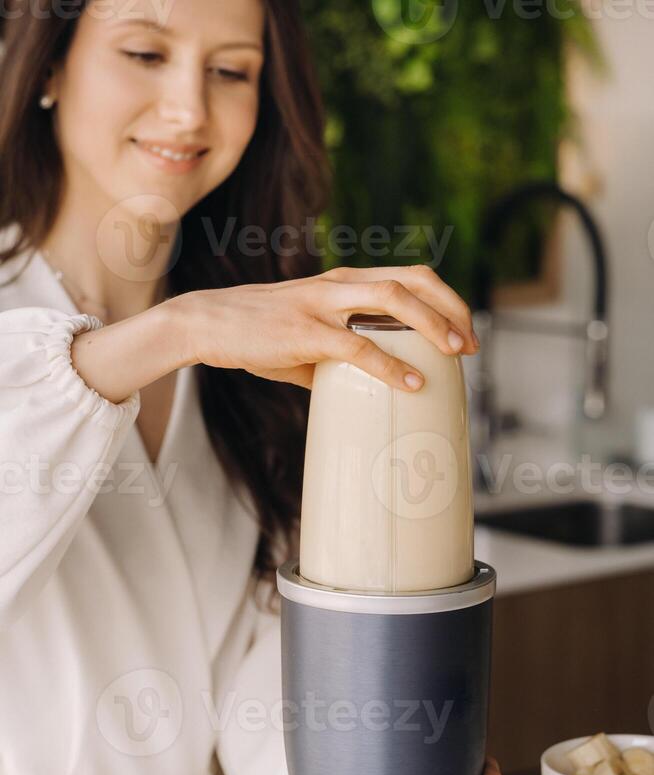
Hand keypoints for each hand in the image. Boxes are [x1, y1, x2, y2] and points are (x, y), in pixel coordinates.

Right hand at [173, 263, 478, 390]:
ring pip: (393, 300)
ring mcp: (323, 304)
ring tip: (456, 353)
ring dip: (432, 325)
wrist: (208, 323)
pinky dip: (391, 365)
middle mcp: (339, 282)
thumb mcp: (306, 340)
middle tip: (471, 344)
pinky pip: (359, 346)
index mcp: (343, 280)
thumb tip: (363, 391)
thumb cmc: (258, 333)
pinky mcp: (306, 332)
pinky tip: (412, 383)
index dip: (445, 300)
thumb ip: (339, 358)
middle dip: (452, 308)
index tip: (464, 332)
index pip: (409, 276)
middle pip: (413, 279)